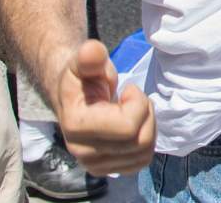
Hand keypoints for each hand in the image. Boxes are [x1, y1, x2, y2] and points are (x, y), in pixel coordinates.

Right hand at [55, 40, 155, 175]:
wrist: (74, 97)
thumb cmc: (83, 78)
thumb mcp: (85, 63)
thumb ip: (90, 57)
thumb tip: (91, 51)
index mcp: (76, 126)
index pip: (127, 126)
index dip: (137, 103)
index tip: (128, 89)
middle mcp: (83, 152)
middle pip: (139, 141)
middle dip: (145, 113)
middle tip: (134, 98)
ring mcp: (95, 164)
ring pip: (144, 152)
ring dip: (147, 126)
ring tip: (133, 110)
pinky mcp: (107, 169)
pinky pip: (142, 161)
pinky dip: (146, 141)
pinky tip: (134, 126)